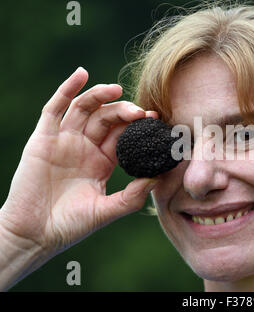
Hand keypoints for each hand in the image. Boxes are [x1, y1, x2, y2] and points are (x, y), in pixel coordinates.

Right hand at [0, 67, 157, 258]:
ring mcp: (64, 141)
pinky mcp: (43, 138)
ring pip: (84, 109)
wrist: (34, 234)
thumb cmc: (69, 225)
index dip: (137, 124)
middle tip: (140, 112)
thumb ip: (131, 197)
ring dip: (100, 95)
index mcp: (101, 161)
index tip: (154, 119)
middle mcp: (84, 147)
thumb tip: (157, 178)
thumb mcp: (105, 211)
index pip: (122, 134)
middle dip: (123, 111)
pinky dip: (67, 89)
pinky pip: (55, 109)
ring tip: (116, 89)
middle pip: (107, 118)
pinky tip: (81, 74)